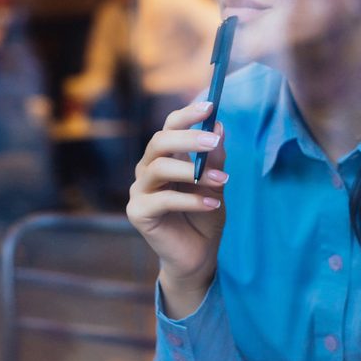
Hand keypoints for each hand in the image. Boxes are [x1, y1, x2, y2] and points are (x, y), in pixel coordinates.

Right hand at [127, 102, 227, 311]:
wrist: (198, 255)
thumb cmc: (204, 217)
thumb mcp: (216, 185)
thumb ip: (215, 160)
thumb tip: (219, 127)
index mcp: (165, 158)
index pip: (169, 127)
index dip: (187, 115)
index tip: (210, 105)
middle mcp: (147, 170)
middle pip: (159, 142)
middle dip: (188, 138)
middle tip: (214, 141)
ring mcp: (139, 191)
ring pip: (158, 168)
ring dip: (193, 171)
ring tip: (222, 179)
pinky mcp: (138, 213)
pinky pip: (162, 200)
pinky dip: (191, 200)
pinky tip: (213, 204)